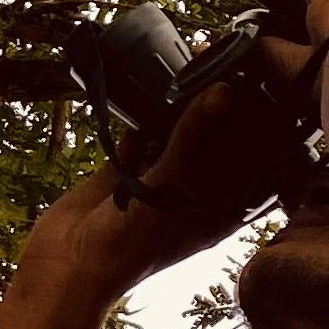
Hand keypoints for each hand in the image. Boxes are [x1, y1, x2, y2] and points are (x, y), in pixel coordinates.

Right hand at [95, 49, 311, 267]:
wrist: (64, 268)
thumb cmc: (127, 247)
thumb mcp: (167, 191)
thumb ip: (191, 140)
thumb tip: (223, 91)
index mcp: (219, 208)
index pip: (254, 161)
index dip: (262, 125)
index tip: (264, 83)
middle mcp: (194, 192)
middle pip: (218, 141)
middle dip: (222, 103)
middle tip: (223, 61)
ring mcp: (159, 180)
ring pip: (179, 132)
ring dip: (182, 103)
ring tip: (190, 62)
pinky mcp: (126, 170)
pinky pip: (142, 134)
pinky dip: (144, 112)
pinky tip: (148, 83)